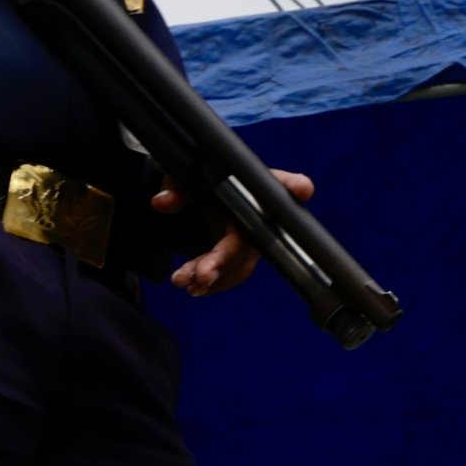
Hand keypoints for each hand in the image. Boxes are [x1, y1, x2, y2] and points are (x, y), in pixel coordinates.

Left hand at [158, 167, 318, 296]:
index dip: (294, 184)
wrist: (201, 197)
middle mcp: (262, 214)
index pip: (280, 182)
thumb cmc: (202, 180)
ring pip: (239, 263)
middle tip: (202, 276)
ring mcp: (255, 238)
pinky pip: (232, 274)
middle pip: (249, 239)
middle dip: (224, 260)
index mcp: (256, 185)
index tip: (303, 188)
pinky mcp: (244, 256)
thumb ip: (176, 187)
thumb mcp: (185, 178)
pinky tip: (190, 287)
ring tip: (183, 282)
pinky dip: (212, 283)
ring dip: (213, 276)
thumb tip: (162, 202)